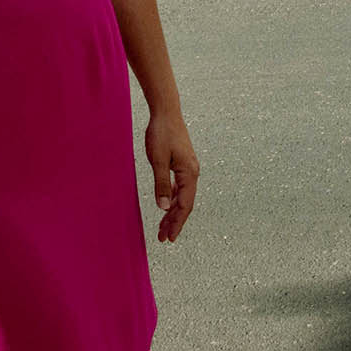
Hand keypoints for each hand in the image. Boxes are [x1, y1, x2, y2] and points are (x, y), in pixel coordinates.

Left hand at [145, 111, 197, 242]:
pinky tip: (166, 205)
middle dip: (174, 222)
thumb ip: (161, 184)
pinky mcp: (182, 163)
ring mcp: (188, 168)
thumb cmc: (161, 134)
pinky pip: (179, 187)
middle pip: (185, 204)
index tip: (169, 238)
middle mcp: (192, 172)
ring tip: (163, 227)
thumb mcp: (158, 160)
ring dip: (173, 212)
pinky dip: (172, 199)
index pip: (185, 205)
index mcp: (189, 173)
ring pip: (182, 196)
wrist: (166, 112)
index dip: (177, 223)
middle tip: (163, 238)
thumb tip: (163, 208)